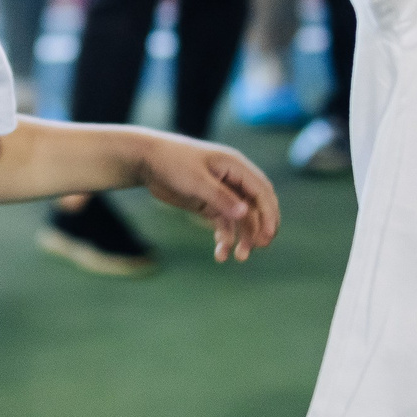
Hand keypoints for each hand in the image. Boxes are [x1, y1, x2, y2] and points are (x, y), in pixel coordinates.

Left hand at [135, 134, 280, 259]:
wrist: (147, 159)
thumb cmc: (173, 162)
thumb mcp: (196, 180)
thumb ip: (220, 197)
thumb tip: (245, 214)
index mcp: (236, 166)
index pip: (261, 191)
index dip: (269, 213)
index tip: (269, 235)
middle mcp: (233, 179)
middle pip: (256, 206)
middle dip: (259, 227)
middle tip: (259, 247)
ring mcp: (222, 192)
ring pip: (241, 218)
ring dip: (243, 237)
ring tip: (239, 257)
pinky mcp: (209, 203)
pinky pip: (223, 223)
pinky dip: (225, 237)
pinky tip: (221, 253)